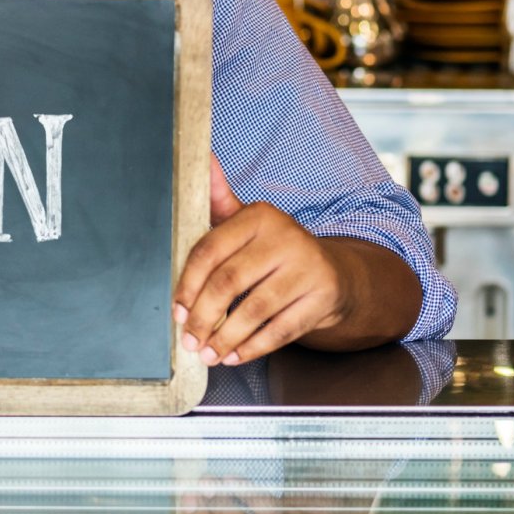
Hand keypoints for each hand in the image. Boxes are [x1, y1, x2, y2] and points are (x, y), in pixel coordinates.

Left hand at [173, 156, 347, 365]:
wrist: (337, 273)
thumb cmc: (276, 250)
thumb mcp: (249, 222)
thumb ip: (219, 198)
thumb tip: (201, 157)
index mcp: (259, 216)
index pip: (210, 250)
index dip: (188, 284)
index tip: (176, 310)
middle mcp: (286, 237)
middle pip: (229, 282)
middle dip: (203, 316)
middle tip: (187, 339)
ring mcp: (308, 268)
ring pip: (254, 309)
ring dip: (225, 337)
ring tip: (207, 353)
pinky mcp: (324, 297)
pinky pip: (282, 329)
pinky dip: (254, 347)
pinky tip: (235, 356)